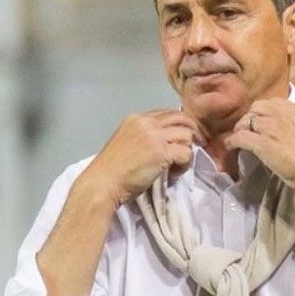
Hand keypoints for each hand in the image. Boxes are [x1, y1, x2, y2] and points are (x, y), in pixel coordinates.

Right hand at [82, 110, 201, 206]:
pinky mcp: (162, 152)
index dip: (178, 125)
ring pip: (186, 135)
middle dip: (190, 133)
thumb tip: (165, 142)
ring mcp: (155, 136)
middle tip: (191, 148)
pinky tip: (174, 174)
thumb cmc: (112, 169)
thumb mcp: (126, 142)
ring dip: (186, 151)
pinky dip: (184, 165)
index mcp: (136, 118)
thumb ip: (143, 137)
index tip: (181, 139)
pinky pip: (186, 153)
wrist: (103, 183)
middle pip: (181, 119)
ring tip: (176, 166)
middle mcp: (146, 123)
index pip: (167, 113)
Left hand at [224, 99, 294, 199]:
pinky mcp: (262, 144)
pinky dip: (233, 142)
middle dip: (250, 117)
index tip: (261, 121)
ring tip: (239, 139)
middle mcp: (283, 114)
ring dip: (240, 129)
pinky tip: (231, 147)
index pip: (273, 103)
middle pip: (256, 108)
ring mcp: (271, 128)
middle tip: (248, 129)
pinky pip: (240, 137)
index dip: (263, 112)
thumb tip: (291, 128)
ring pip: (246, 121)